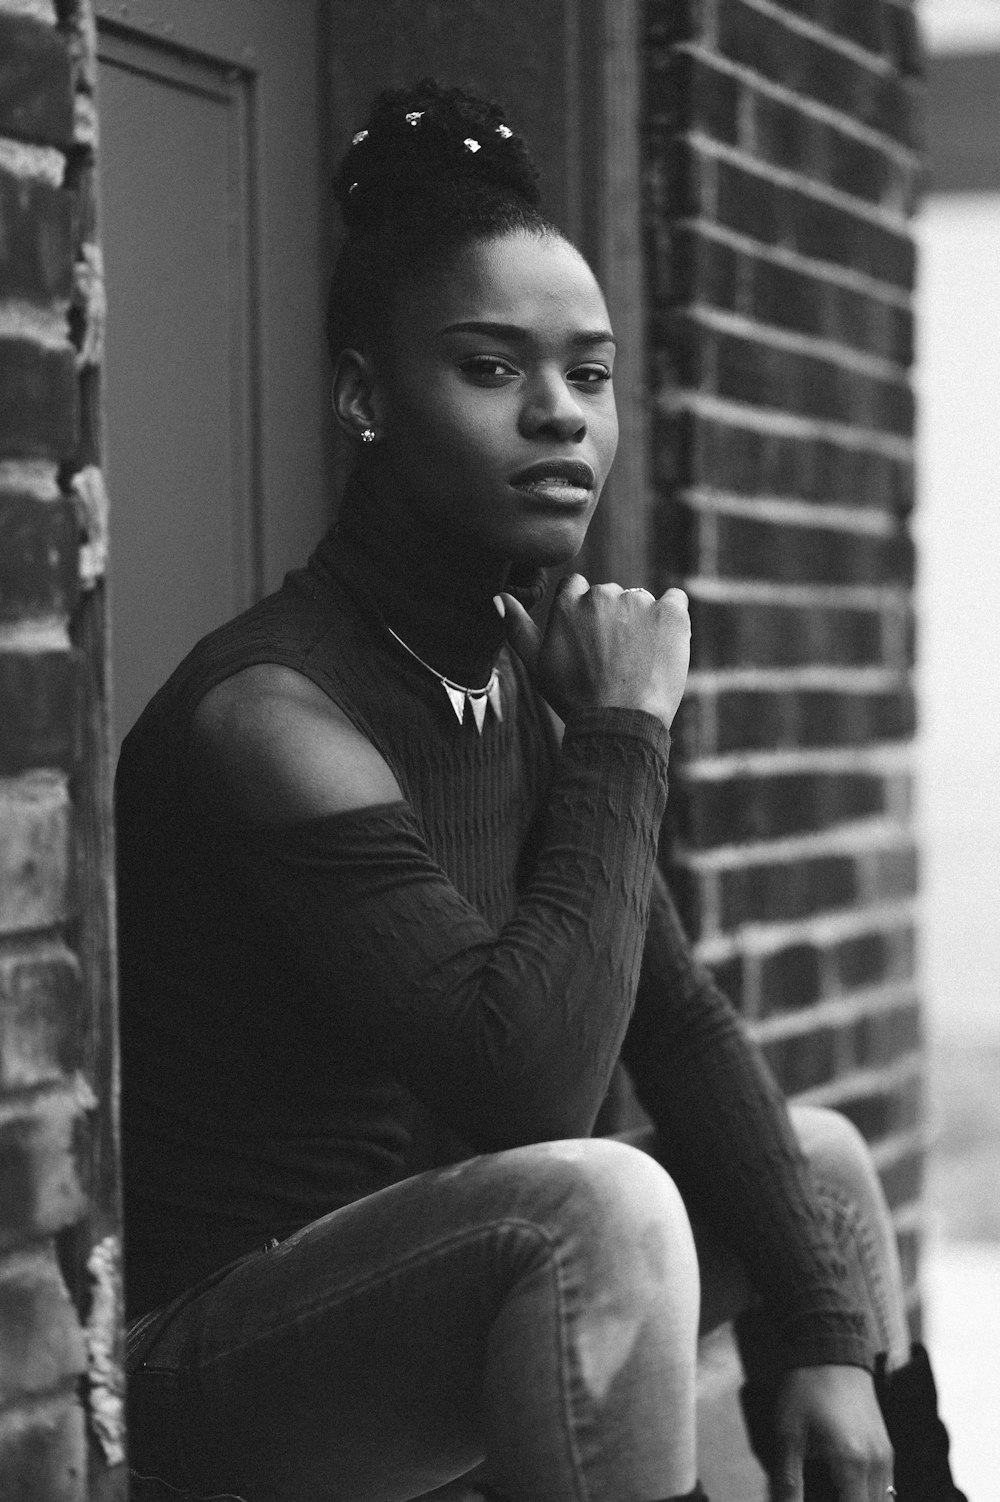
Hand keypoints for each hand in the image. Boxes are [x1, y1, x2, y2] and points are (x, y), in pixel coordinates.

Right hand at [497, 574, 689, 729]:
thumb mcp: (537, 665)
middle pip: (610, 595)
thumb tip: (498, 597)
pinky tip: (664, 646)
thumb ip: (517, 628)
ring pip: (640, 601)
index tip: (590, 642)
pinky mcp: (671, 613)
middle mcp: (602, 594)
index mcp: (568, 602)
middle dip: (612, 619)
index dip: (584, 615)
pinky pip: (675, 600)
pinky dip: (672, 618)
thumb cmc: (574, 698)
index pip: (578, 587)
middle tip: (613, 660)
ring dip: (641, 621)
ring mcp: (638, 601)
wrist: (620, 724)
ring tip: (637, 662)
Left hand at [769, 1365, 893, 1501]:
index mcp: (852, 1465)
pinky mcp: (886, 1447)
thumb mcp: (788, 1435)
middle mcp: (877, 1464)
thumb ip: (788, 1482)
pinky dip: (868, 1496)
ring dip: (858, 1501)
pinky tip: (846, 1489)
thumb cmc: (806, 1390)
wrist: (831, 1349)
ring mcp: (886, 1455)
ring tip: (832, 1492)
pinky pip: (885, 1487)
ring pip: (881, 1501)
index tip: (813, 1501)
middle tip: (820, 1494)